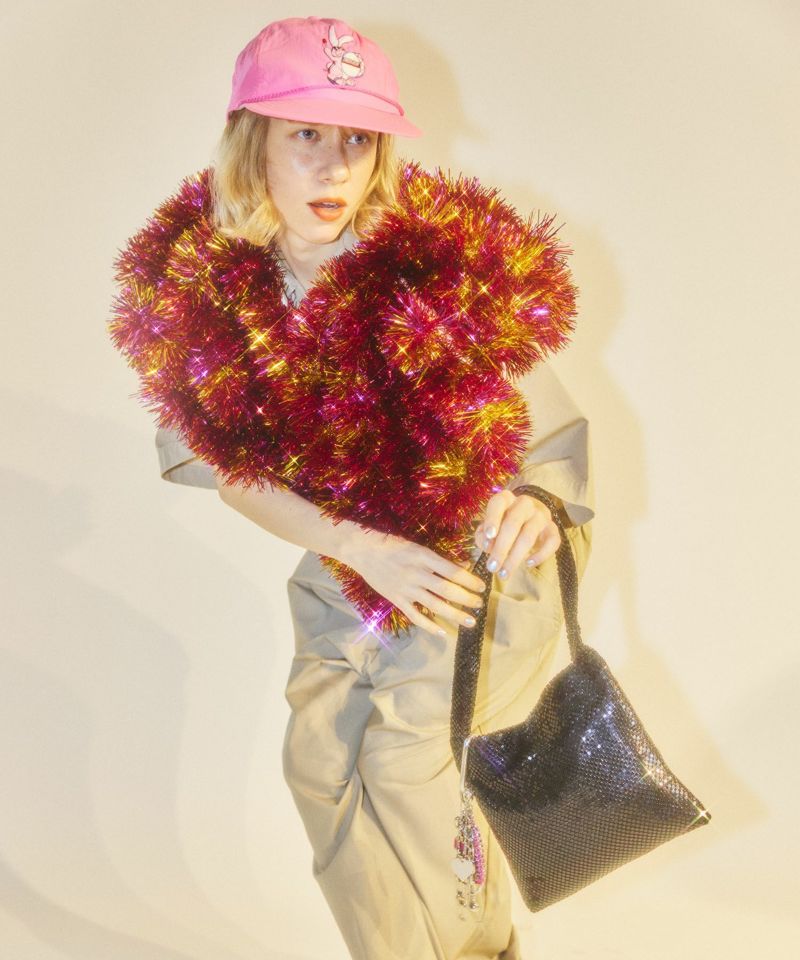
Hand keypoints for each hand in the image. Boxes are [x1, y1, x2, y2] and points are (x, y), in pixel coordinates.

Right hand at [343, 530, 487, 638]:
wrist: (362, 551)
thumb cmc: (392, 545)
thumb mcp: (417, 547)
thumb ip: (439, 559)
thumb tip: (464, 565)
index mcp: (424, 556)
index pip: (453, 571)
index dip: (470, 580)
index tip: (482, 586)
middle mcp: (417, 573)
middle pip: (447, 590)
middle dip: (467, 599)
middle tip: (480, 605)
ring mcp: (406, 588)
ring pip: (435, 605)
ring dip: (455, 614)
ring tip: (470, 621)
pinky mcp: (396, 599)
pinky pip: (415, 616)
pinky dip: (429, 626)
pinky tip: (442, 631)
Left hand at [474, 489, 561, 580]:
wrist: (527, 519)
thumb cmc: (502, 524)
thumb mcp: (489, 528)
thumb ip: (483, 536)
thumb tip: (488, 545)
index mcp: (506, 499)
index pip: (498, 503)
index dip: (492, 519)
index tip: (488, 536)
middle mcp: (525, 504)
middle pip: (513, 523)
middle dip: (501, 548)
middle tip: (492, 567)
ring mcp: (541, 515)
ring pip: (529, 535)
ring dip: (515, 557)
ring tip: (504, 573)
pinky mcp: (553, 528)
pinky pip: (552, 542)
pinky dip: (541, 555)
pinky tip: (528, 564)